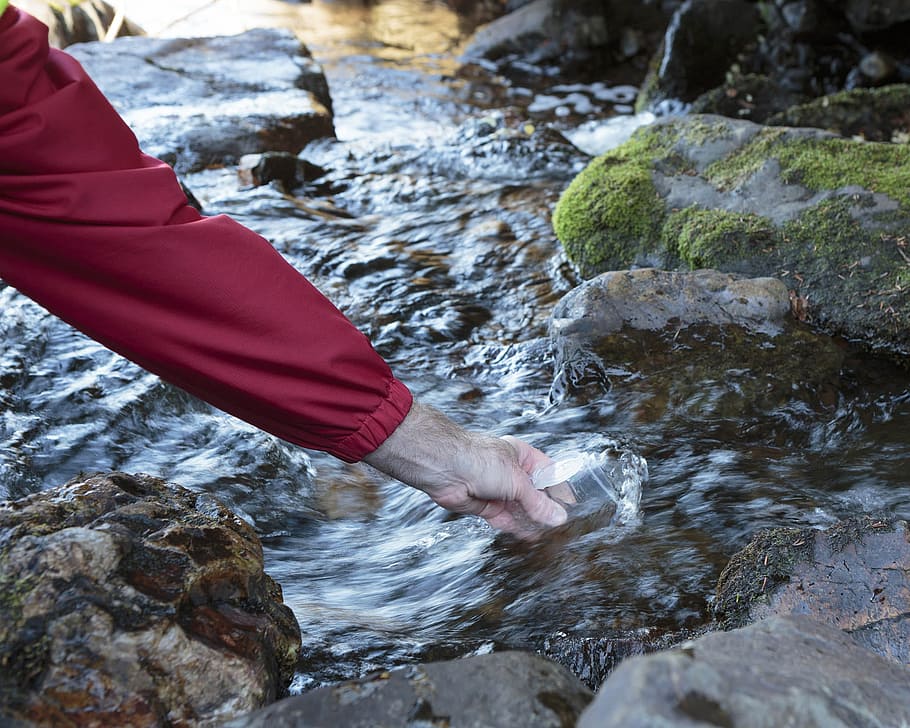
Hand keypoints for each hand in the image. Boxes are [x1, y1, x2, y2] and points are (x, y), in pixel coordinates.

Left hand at [362, 401, 566, 534]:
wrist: (443, 468)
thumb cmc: (478, 460)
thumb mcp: (516, 481)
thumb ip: (537, 502)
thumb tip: (558, 517)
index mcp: (523, 457)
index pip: (549, 474)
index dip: (561, 491)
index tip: (573, 509)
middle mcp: (511, 473)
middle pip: (536, 495)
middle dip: (547, 510)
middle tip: (563, 528)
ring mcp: (499, 490)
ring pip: (522, 510)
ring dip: (534, 522)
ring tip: (551, 538)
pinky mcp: (487, 507)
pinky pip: (507, 520)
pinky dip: (518, 529)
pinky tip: (531, 538)